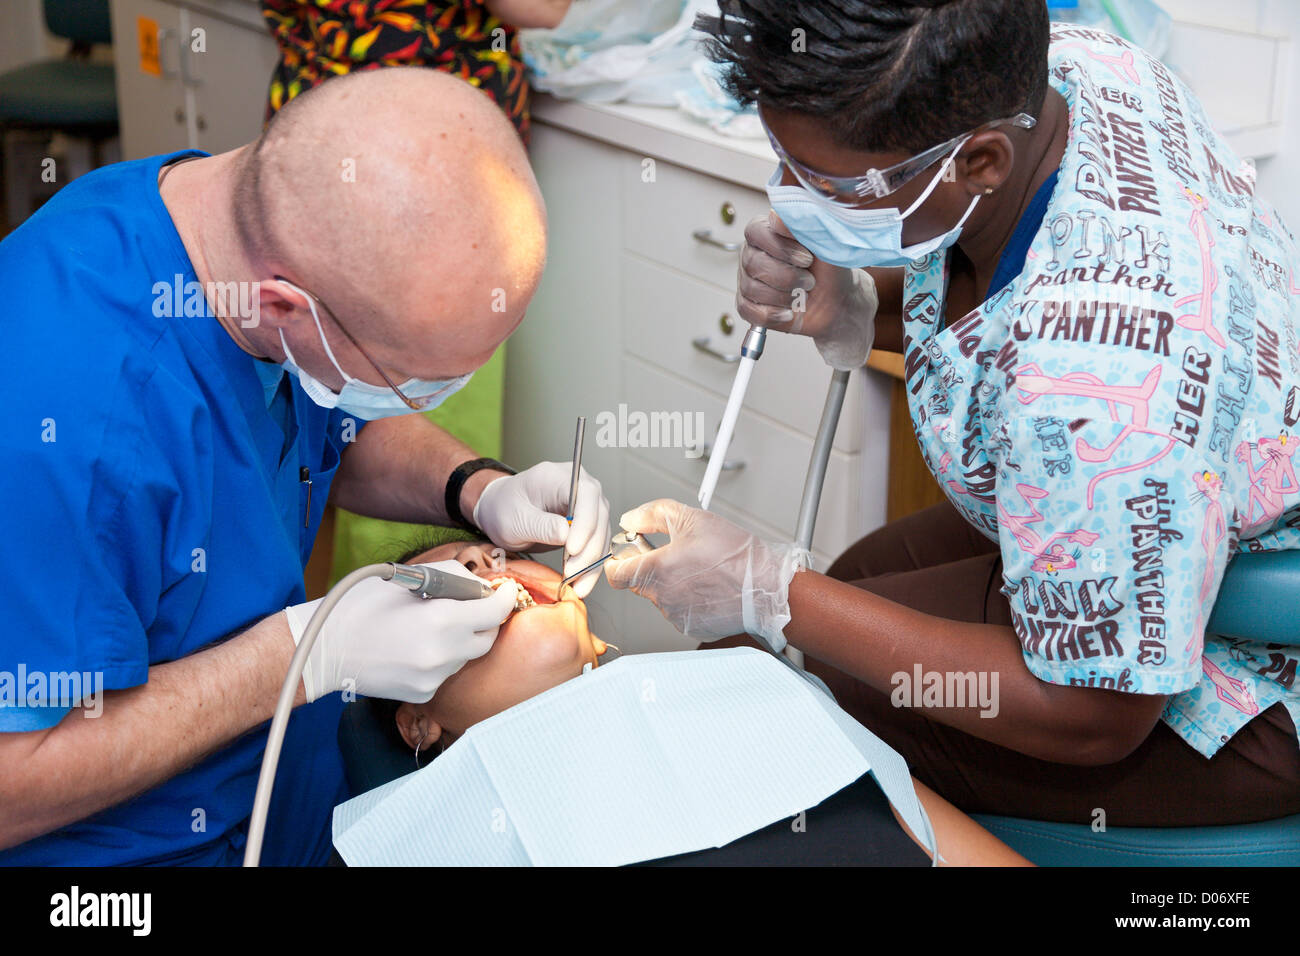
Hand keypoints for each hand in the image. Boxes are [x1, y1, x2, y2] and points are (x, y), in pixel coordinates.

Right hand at [285, 561, 518, 702]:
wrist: (325, 649)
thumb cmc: (362, 606)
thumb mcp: (408, 578)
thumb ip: (453, 577)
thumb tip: (480, 585)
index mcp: (442, 620)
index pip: (495, 611)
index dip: (504, 597)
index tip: (505, 590)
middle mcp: (443, 653)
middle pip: (487, 637)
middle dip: (485, 619)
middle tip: (472, 605)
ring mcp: (434, 678)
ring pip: (467, 655)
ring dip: (462, 639)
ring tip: (432, 625)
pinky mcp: (424, 693)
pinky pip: (447, 671)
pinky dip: (442, 657)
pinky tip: (417, 647)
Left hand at [472, 460, 610, 596]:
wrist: (499, 511)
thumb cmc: (503, 508)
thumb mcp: (515, 518)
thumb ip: (541, 525)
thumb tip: (566, 534)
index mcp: (559, 477)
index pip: (585, 494)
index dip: (584, 521)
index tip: (572, 548)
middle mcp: (579, 488)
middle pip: (598, 516)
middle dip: (589, 548)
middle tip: (572, 572)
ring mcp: (586, 506)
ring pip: (601, 534)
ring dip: (592, 562)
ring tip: (578, 585)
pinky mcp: (587, 525)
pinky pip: (595, 546)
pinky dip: (590, 567)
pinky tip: (581, 583)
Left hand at [603, 499, 802, 648]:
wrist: (766, 587)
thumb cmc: (735, 555)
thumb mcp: (692, 518)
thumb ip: (652, 515)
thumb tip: (631, 520)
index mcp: (657, 570)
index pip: (615, 574)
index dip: (618, 560)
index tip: (630, 552)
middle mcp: (662, 597)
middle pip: (639, 583)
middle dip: (650, 567)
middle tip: (675, 552)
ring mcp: (676, 616)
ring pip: (660, 596)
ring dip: (671, 582)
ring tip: (699, 568)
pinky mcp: (691, 627)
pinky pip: (679, 610)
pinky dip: (688, 598)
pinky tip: (707, 585)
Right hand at [736, 211, 878, 369]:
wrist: (837, 301)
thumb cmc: (829, 269)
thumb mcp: (822, 243)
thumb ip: (800, 225)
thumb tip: (775, 215)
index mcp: (767, 232)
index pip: (755, 232)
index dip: (780, 247)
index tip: (807, 258)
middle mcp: (753, 254)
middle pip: (753, 263)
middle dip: (787, 276)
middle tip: (810, 281)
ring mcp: (748, 280)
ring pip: (752, 289)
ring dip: (783, 296)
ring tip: (802, 295)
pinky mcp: (749, 306)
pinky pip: (747, 311)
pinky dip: (771, 315)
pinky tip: (789, 313)